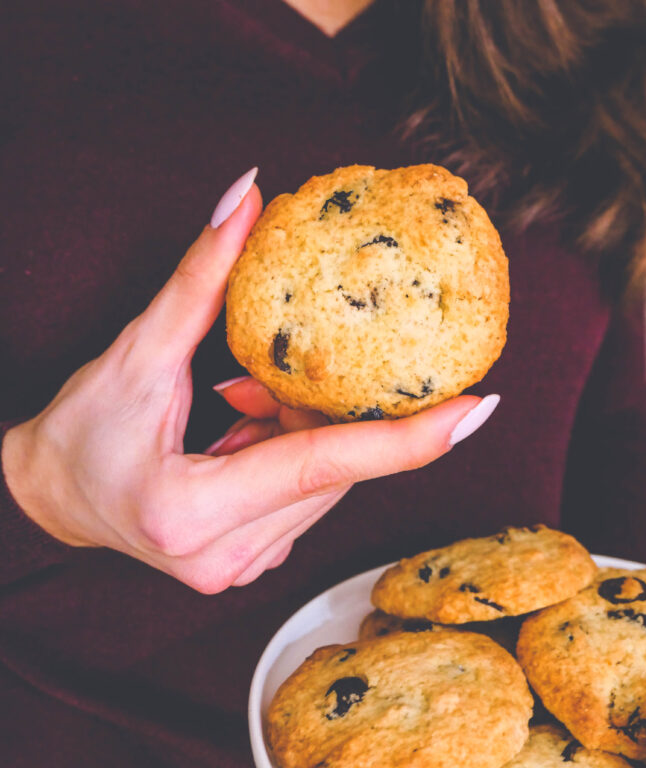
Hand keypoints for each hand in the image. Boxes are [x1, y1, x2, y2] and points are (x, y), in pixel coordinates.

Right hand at [2, 169, 499, 592]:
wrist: (46, 499)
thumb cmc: (78, 433)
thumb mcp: (136, 352)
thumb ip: (200, 279)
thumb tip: (247, 197)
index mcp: (192, 512)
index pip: (321, 463)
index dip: (407, 438)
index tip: (478, 409)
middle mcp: (224, 557)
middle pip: (329, 472)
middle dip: (325, 410)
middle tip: (279, 368)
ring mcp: (236, 571)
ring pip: (321, 485)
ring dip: (301, 429)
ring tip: (238, 398)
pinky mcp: (245, 566)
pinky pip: (301, 499)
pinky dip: (288, 453)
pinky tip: (243, 426)